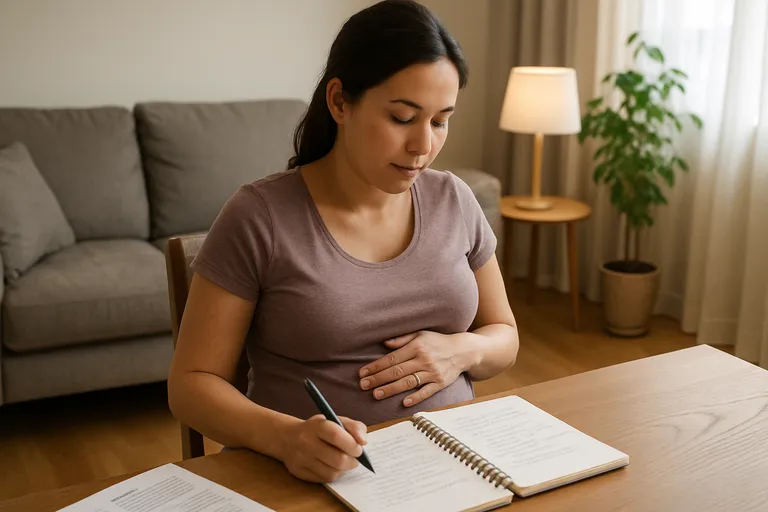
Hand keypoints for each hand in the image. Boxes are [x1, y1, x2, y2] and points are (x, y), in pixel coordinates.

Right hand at [279, 414, 367, 482]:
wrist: (288, 437)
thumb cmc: (317, 428)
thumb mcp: (334, 420)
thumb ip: (354, 427)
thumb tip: (363, 441)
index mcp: (317, 426)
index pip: (336, 436)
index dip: (352, 445)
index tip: (359, 448)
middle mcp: (307, 442)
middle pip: (337, 459)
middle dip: (352, 461)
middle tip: (355, 458)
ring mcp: (301, 459)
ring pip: (332, 472)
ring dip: (344, 469)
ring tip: (344, 461)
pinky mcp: (300, 472)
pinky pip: (324, 479)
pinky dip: (334, 474)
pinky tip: (333, 467)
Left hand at [358, 331, 473, 406]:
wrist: (463, 350)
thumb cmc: (438, 341)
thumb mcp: (420, 334)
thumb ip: (402, 339)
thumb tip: (384, 343)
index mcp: (416, 347)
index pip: (392, 358)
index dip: (376, 366)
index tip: (363, 373)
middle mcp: (423, 360)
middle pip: (397, 371)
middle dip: (378, 379)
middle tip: (364, 385)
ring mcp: (432, 372)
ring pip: (408, 382)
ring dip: (391, 389)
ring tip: (376, 394)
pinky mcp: (440, 383)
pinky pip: (426, 391)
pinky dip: (415, 397)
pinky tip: (404, 402)